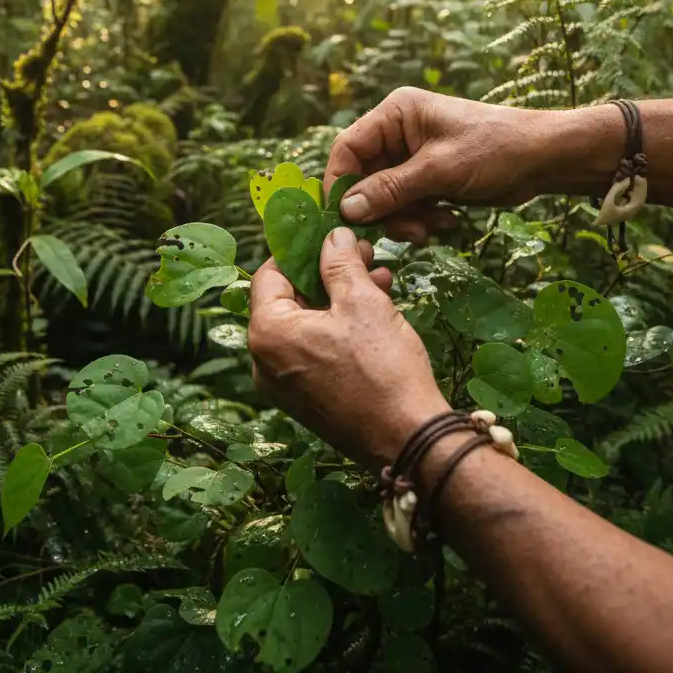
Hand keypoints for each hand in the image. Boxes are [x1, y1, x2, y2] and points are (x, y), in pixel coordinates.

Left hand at [248, 226, 447, 471]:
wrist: (408, 439)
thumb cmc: (382, 369)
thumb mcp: (362, 302)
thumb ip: (340, 262)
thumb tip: (332, 235)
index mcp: (267, 333)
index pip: (269, 275)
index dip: (300, 250)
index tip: (327, 234)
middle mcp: (264, 362)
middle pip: (288, 299)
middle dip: (327, 273)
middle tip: (361, 253)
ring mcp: (283, 385)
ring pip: (306, 324)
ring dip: (338, 299)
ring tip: (378, 279)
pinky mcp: (305, 400)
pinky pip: (313, 351)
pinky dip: (337, 328)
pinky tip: (375, 312)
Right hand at [325, 87, 552, 239]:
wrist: (544, 159)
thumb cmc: (495, 149)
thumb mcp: (440, 170)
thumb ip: (391, 189)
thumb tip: (346, 209)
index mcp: (395, 114)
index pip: (348, 148)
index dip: (341, 183)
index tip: (344, 217)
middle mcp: (398, 132)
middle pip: (365, 178)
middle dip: (382, 208)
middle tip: (405, 231)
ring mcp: (413, 156)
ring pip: (384, 197)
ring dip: (403, 218)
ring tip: (431, 226)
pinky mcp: (428, 178)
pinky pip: (406, 203)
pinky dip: (420, 218)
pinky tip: (445, 220)